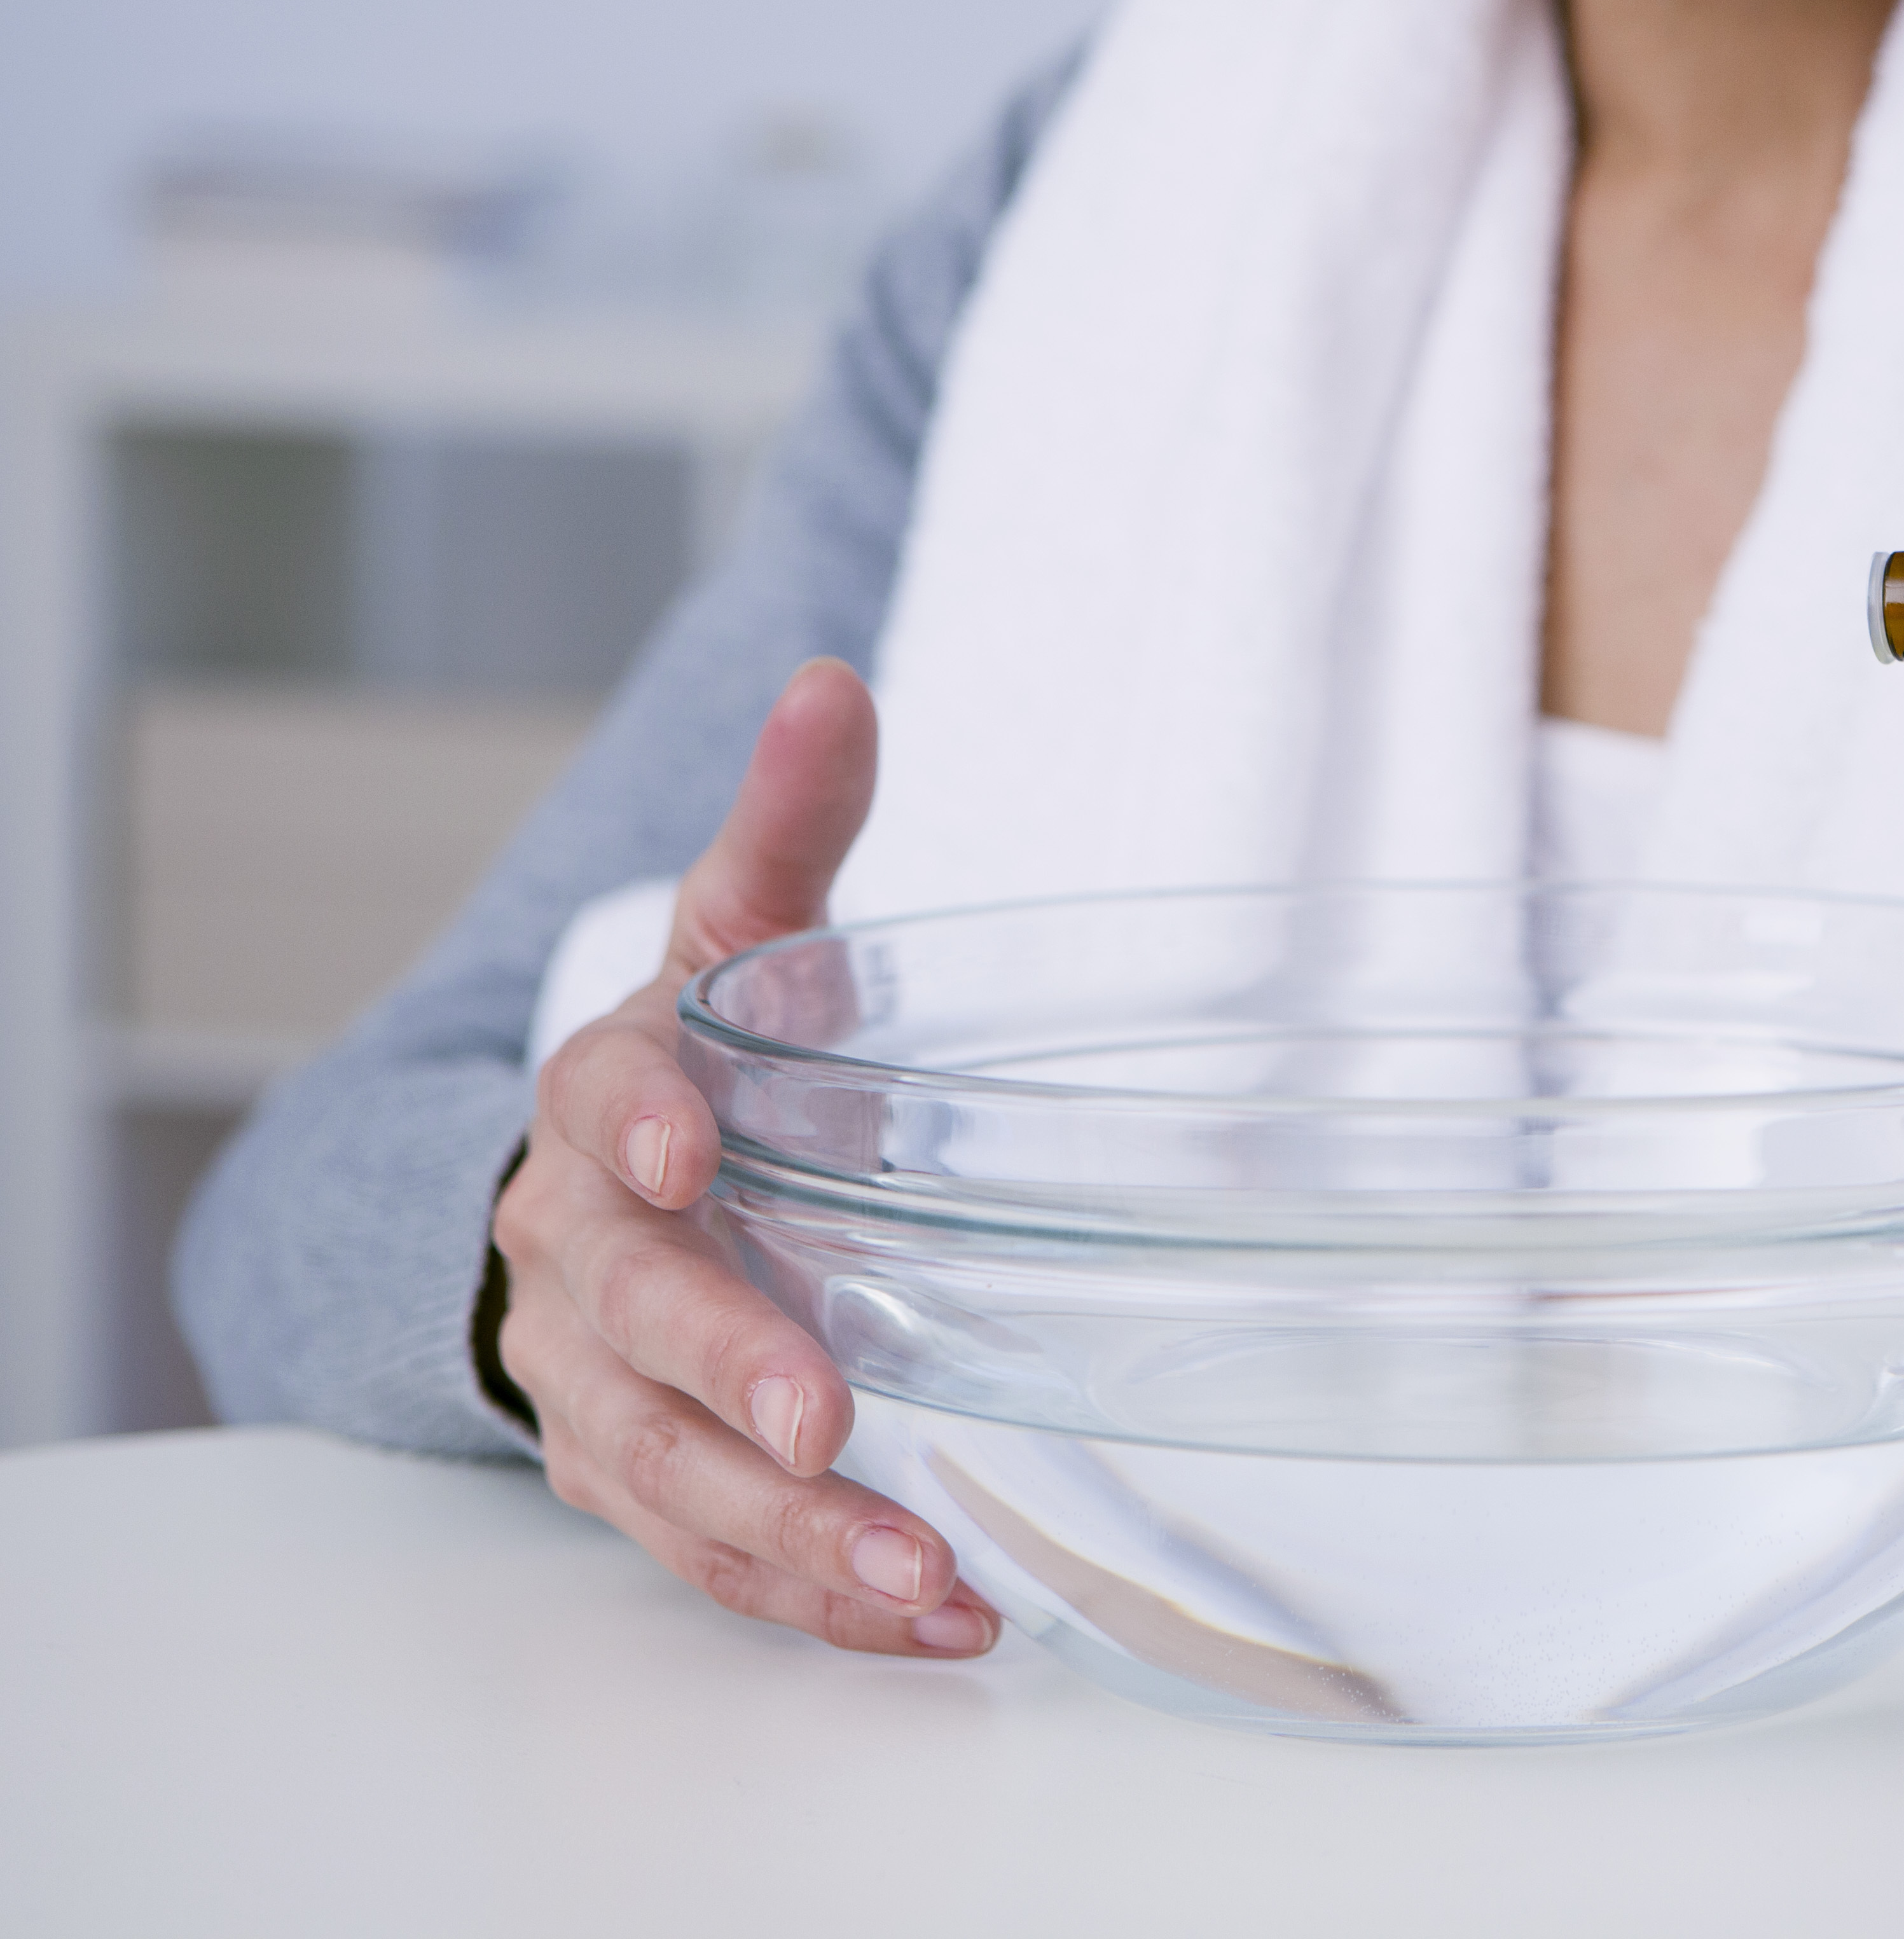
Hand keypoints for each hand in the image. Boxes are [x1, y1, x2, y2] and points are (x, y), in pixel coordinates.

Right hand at [490, 659, 997, 1655]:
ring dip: (792, 1531)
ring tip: (919, 1568)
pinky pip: (713, 1552)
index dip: (635, 1128)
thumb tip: (832, 681)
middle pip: (631, 1320)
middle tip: (827, 1421)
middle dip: (728, 1371)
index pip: (596, 1116)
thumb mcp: (739, 939)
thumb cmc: (701, 1068)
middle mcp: (576, 1260)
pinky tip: (936, 1614)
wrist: (611, 1199)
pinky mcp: (640, 1480)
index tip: (687, 1142)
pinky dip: (814, 1593)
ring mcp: (596, 1387)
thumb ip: (787, 827)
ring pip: (668, 1473)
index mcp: (602, 1115)